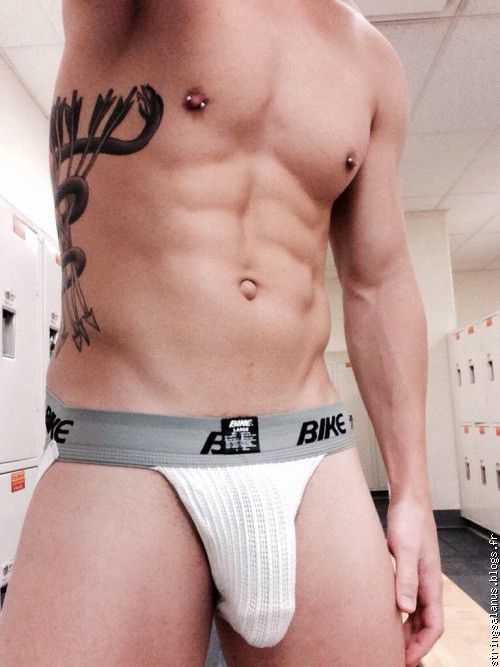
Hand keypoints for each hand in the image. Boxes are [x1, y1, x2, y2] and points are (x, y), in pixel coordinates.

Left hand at [386, 496, 443, 666]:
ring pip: (415, 614)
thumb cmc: (409, 521)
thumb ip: (406, 579)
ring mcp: (418, 578)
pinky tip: (381, 615)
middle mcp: (427, 585)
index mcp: (431, 584)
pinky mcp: (407, 570)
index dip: (421, 646)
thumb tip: (405, 609)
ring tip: (385, 643)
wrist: (408, 500)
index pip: (434, 626)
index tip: (404, 660)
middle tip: (391, 657)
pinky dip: (397, 612)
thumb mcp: (405, 550)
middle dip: (412, 644)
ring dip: (403, 630)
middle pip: (424, 625)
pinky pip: (406, 599)